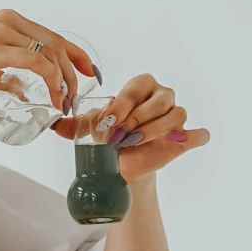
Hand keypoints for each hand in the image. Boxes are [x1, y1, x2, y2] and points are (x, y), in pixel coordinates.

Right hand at [0, 10, 96, 108]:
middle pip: (56, 43)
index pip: (51, 35)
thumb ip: (3, 71)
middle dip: (73, 70)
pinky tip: (53, 94)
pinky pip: (35, 62)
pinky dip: (50, 79)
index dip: (74, 53)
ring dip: (63, 79)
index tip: (87, 70)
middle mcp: (7, 21)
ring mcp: (0, 32)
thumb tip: (21, 88)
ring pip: (49, 52)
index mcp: (6, 19)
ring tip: (64, 100)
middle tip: (76, 94)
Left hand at [57, 72, 209, 178]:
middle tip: (119, 136)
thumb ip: (74, 125)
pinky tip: (177, 143)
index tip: (108, 123)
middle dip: (137, 118)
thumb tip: (54, 125)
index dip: (122, 106)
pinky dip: (191, 137)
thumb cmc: (110, 138)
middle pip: (159, 100)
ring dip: (154, 130)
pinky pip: (197, 134)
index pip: (135, 89)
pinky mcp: (186, 136)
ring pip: (175, 115)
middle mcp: (163, 95)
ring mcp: (177, 115)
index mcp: (141, 86)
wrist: (123, 164)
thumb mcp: (92, 129)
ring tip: (134, 142)